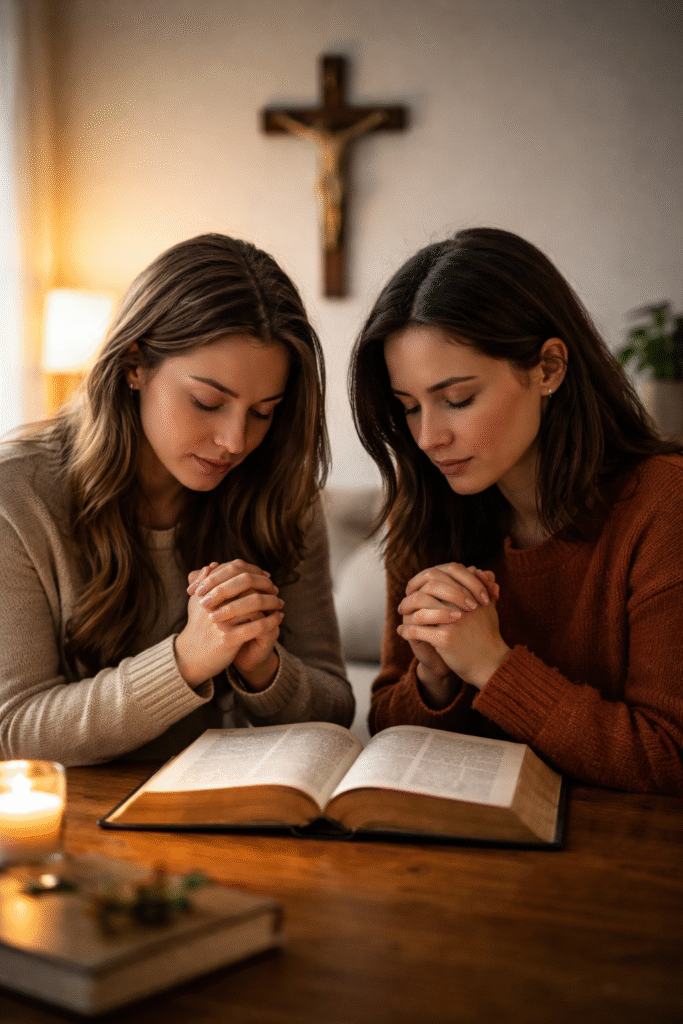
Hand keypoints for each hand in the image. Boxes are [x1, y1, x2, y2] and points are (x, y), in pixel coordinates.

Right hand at [175, 560, 282, 688]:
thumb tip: (214, 564)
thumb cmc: (198, 628)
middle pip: (245, 584)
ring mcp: (220, 622)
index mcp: (206, 591)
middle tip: (275, 589)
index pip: (234, 571)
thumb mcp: (197, 602)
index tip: (266, 576)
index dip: (253, 572)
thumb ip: (204, 582)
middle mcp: (211, 604)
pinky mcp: (227, 639)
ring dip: (271, 602)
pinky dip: (271, 620)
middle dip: (265, 585)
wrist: (190, 658)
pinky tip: (278, 618)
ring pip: (253, 605)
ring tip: (279, 603)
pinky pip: (256, 626)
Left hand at [398, 563, 508, 694]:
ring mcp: (453, 621)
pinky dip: (406, 631)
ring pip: (419, 609)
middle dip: (413, 594)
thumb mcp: (487, 607)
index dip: (425, 580)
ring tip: (401, 614)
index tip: (416, 586)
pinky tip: (402, 632)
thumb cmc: (487, 636)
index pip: (442, 577)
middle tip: (405, 600)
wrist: (490, 664)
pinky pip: (417, 631)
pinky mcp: (445, 639)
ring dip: (406, 610)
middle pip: (428, 589)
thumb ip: (481, 587)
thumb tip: (474, 568)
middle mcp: (462, 605)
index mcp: (471, 595)